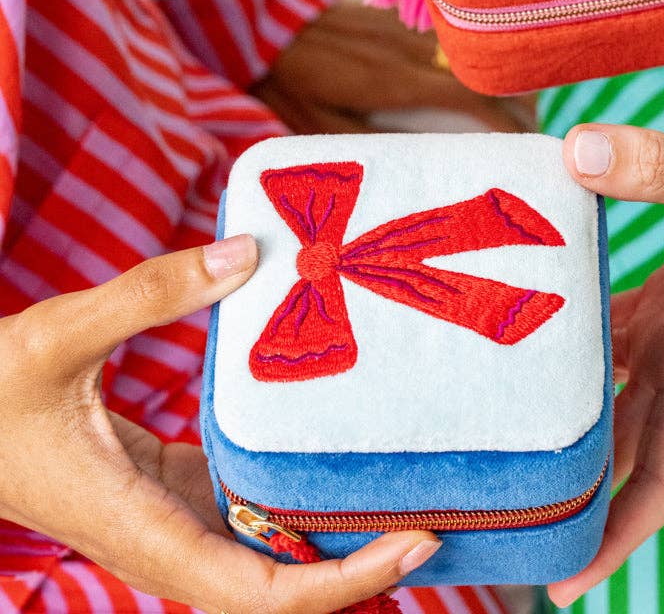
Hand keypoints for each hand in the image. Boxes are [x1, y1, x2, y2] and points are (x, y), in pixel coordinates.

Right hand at [0, 236, 440, 613]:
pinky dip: (291, 499)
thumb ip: (150, 292)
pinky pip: (243, 512)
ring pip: (263, 555)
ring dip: (330, 537)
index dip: (341, 583)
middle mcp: (162, 540)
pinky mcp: (170, 491)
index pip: (257, 594)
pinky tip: (329, 456)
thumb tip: (246, 253)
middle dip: (356, 567)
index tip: (413, 544)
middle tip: (433, 519)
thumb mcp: (59, 333)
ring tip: (401, 490)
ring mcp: (168, 518)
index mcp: (140, 528)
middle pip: (276, 589)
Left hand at [252, 2, 533, 132]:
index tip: (528, 143)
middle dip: (516, 96)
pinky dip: (469, 55)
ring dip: (496, 73)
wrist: (257, 20)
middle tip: (536, 125)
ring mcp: (403, 29)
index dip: (506, 121)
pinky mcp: (393, 18)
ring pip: (469, 50)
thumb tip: (409, 168)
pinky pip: (444, 36)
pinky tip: (478, 68)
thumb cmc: (284, 81)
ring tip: (519, 99)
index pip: (470, 98)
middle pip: (483, 70)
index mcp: (394, 81)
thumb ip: (366, 145)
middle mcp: (408, 50)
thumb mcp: (317, 127)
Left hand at [548, 113, 663, 605]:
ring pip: (617, 384)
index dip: (615, 537)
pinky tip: (542, 307)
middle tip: (499, 486)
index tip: (559, 582)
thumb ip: (660, 168)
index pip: (661, 477)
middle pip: (625, 444)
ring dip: (569, 399)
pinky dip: (584, 326)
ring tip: (498, 402)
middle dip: (573, 477)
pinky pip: (622, 323)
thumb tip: (577, 150)